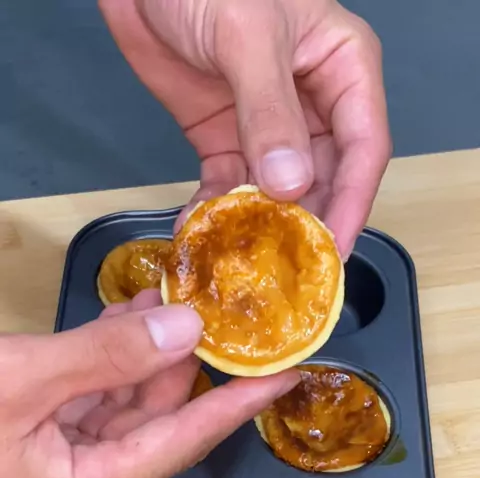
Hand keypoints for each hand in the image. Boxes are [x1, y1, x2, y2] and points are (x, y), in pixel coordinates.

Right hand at [0, 290, 297, 477]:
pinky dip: (103, 367)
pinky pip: (85, 408)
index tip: (285, 376)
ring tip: (163, 303)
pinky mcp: (34, 449)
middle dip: (181, 363)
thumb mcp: (24, 377)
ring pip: (119, 412)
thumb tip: (186, 329)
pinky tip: (120, 325)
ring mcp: (55, 472)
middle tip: (211, 312)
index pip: (182, 444)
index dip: (236, 406)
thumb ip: (108, 355)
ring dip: (140, 357)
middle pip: (153, 426)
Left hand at [99, 0, 390, 258]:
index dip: (353, 203)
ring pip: (277, 191)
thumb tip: (291, 184)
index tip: (335, 250)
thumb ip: (270, 111)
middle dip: (307, 225)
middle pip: (324, 180)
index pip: (364, 148)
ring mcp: (268, 126)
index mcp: (343, 70)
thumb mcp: (247, 36)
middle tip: (291, 271)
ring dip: (262, 226)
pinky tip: (204, 234)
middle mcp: (313, 105)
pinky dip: (219, 212)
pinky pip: (231, 185)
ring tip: (245, 263)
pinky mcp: (225, 137)